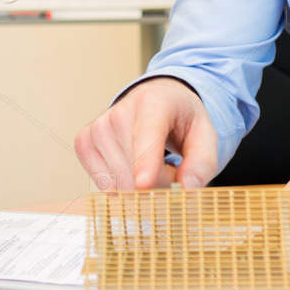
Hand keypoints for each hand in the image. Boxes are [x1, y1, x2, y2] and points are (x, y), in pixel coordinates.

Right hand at [74, 77, 216, 189]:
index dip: (145, 162)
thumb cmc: (180, 119)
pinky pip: (102, 182)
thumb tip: (188, 189)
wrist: (156, 101)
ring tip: (152, 165)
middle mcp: (120, 110)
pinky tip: (131, 170)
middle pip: (134, 170)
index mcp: (154, 102)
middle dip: (157, 185)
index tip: (143, 185)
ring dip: (139, 188)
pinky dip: (119, 186)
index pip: (147, 135)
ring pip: (118, 181)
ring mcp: (98, 126)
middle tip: (171, 170)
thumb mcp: (205, 136)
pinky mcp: (84, 142)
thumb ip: (202, 163)